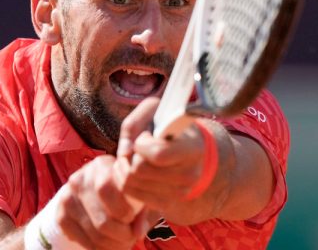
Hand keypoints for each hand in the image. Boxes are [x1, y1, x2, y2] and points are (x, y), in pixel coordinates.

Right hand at [57, 155, 151, 249]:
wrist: (90, 194)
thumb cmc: (121, 193)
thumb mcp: (136, 194)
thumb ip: (144, 210)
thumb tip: (139, 231)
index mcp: (100, 165)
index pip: (107, 189)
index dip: (124, 210)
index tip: (132, 217)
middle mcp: (79, 179)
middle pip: (103, 220)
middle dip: (122, 234)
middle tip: (131, 236)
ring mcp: (67, 198)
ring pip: (95, 234)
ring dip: (114, 244)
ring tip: (123, 242)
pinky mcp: (61, 216)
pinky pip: (84, 241)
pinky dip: (99, 248)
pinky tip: (108, 243)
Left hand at [114, 97, 218, 219]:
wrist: (192, 154)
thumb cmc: (170, 128)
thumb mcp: (156, 112)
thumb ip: (134, 124)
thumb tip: (125, 152)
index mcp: (193, 149)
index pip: (158, 154)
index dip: (142, 143)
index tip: (147, 135)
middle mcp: (190, 174)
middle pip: (138, 169)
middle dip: (131, 154)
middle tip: (139, 146)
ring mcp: (179, 193)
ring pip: (130, 181)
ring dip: (125, 165)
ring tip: (136, 155)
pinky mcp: (166, 204)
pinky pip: (129, 191)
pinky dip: (124, 178)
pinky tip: (133, 168)